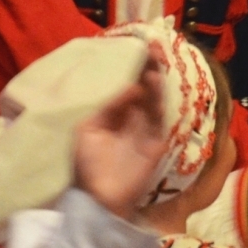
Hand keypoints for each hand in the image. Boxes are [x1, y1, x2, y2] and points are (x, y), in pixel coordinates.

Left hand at [71, 63, 171, 221]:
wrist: (98, 197)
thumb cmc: (87, 165)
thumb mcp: (88, 130)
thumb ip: (108, 108)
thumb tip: (130, 88)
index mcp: (115, 116)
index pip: (128, 88)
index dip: (133, 71)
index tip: (139, 50)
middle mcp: (133, 120)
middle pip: (145, 91)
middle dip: (149, 71)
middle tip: (154, 50)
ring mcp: (146, 132)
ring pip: (154, 102)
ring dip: (156, 84)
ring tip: (154, 65)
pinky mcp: (156, 144)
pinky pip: (160, 121)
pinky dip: (159, 104)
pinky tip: (154, 88)